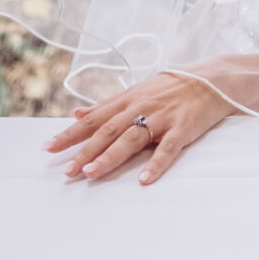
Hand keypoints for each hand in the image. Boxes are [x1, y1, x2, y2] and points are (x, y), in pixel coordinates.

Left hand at [47, 72, 234, 185]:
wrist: (210, 80)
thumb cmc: (170, 89)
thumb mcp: (135, 92)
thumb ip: (105, 105)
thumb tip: (76, 113)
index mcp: (127, 100)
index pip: (93, 119)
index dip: (70, 134)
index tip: (48, 148)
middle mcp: (140, 108)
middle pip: (107, 131)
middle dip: (84, 151)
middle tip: (66, 170)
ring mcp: (161, 118)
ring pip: (131, 139)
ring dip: (110, 156)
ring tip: (91, 173)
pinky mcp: (182, 128)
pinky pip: (168, 149)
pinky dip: (156, 164)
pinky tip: (144, 179)